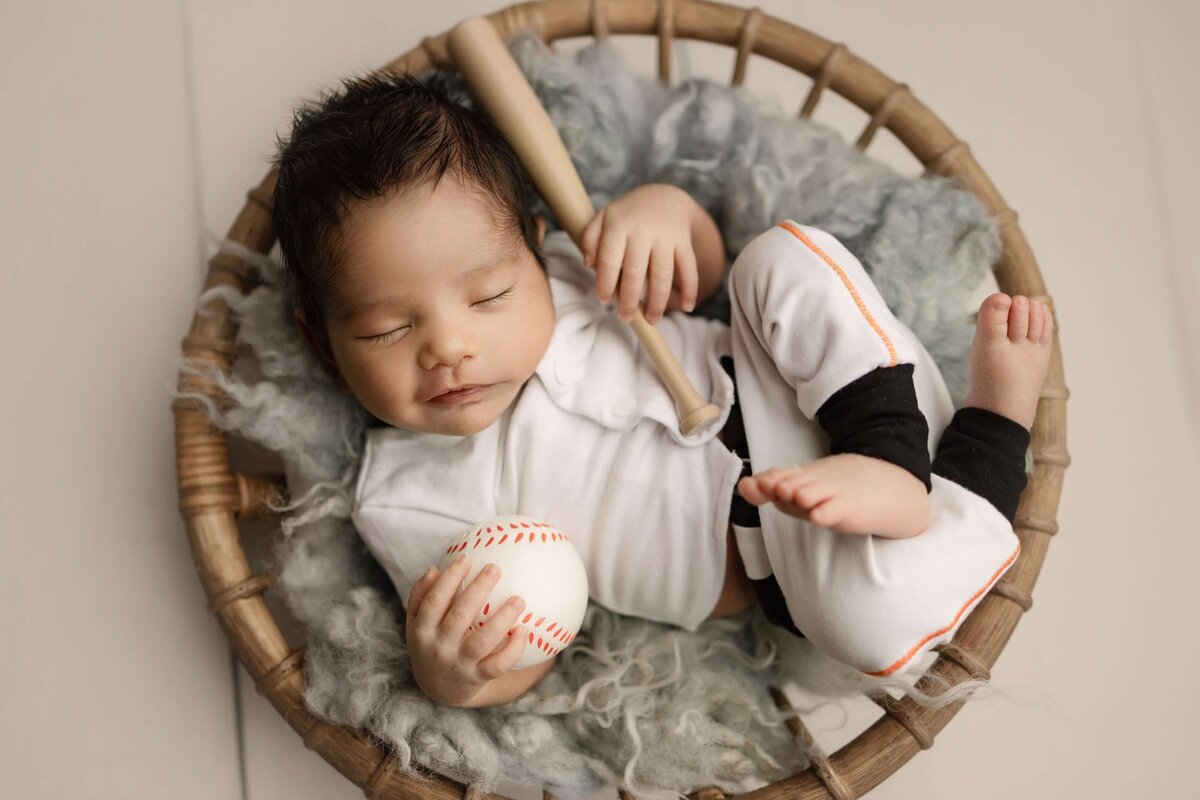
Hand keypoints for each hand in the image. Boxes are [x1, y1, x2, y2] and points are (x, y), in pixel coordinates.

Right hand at [405, 554, 528, 706]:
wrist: (440, 689)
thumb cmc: (432, 643)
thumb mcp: (417, 623)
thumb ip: (421, 596)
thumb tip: (433, 569)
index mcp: (422, 630)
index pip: (434, 601)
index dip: (449, 579)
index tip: (466, 558)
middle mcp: (439, 648)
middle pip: (459, 616)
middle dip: (477, 590)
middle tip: (495, 568)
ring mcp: (458, 664)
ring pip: (482, 641)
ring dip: (502, 619)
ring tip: (519, 599)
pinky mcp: (477, 678)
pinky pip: (498, 666)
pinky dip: (513, 650)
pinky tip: (525, 630)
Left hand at [579, 184, 701, 323]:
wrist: (663, 197)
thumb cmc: (627, 215)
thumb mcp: (603, 218)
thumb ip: (590, 239)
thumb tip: (589, 264)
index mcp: (619, 225)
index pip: (610, 258)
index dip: (606, 281)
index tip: (603, 300)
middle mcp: (643, 230)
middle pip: (636, 271)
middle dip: (630, 299)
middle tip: (625, 318)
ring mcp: (666, 236)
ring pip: (663, 273)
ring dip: (658, 300)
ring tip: (652, 320)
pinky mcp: (684, 241)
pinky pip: (689, 267)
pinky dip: (691, 288)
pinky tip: (687, 307)